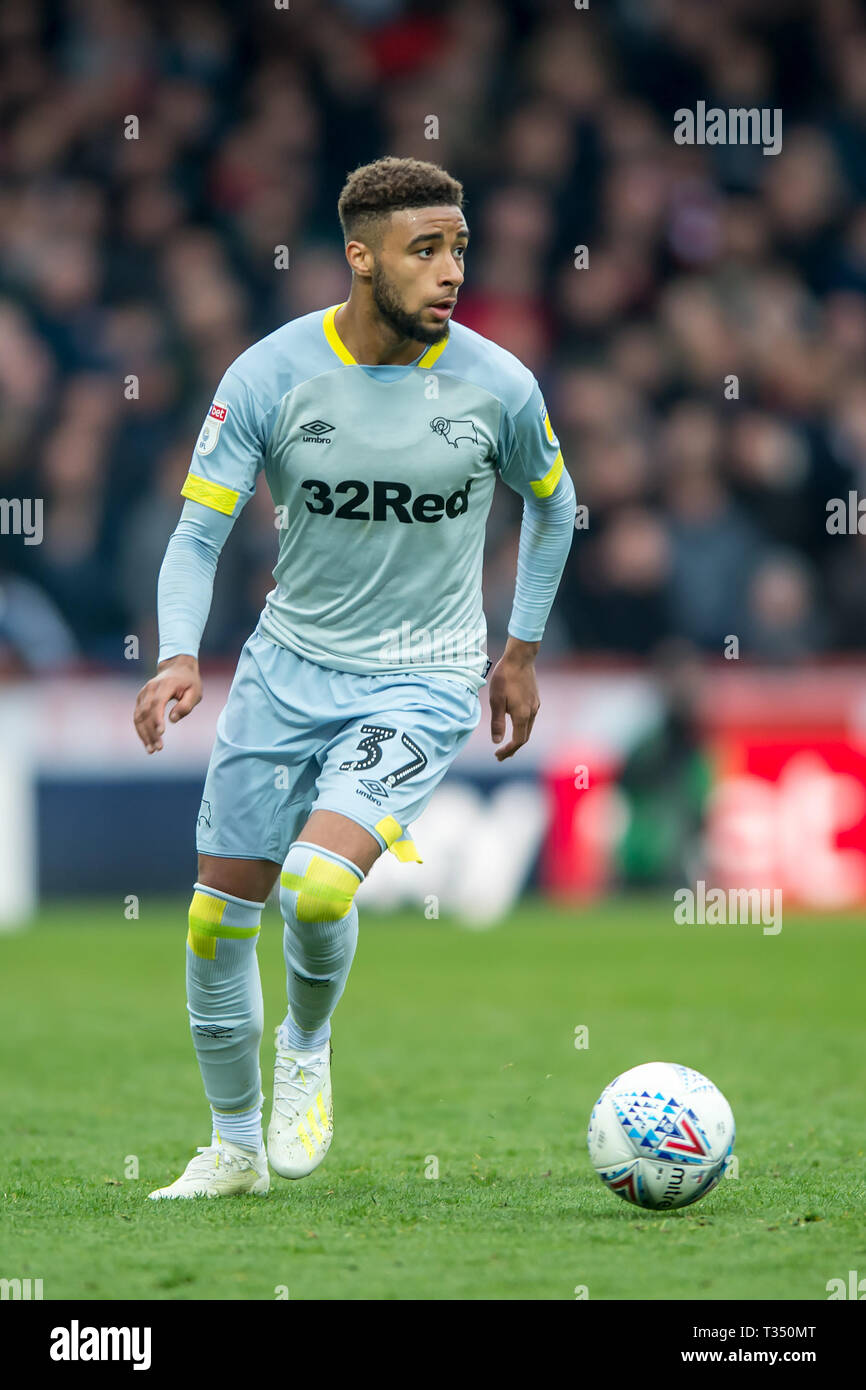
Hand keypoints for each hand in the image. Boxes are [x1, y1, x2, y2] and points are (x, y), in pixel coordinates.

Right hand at [134, 654, 201, 753]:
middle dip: (150, 732)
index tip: (161, 733)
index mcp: (165, 685)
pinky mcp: (140, 699)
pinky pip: (137, 716)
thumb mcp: (195, 692)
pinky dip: (140, 730)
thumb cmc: (189, 682)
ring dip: (143, 734)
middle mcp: (150, 688)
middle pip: (146, 712)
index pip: (157, 703)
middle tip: (158, 748)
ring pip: (138, 716)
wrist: (177, 667)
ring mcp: (143, 693)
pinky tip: (147, 742)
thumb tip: (172, 719)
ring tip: (151, 750)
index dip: (157, 718)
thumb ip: (185, 705)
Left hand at [488, 637, 540, 760]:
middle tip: (501, 755)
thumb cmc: (505, 678)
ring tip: (507, 743)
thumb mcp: (496, 701)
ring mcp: (535, 705)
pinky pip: (530, 718)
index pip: (518, 741)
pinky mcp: (535, 698)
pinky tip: (515, 724)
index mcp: (522, 715)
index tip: (497, 755)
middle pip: (525, 737)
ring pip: (528, 727)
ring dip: (518, 738)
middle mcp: (532, 712)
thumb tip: (496, 741)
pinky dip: (522, 727)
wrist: (520, 658)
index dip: (508, 750)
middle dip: (513, 748)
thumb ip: (497, 722)